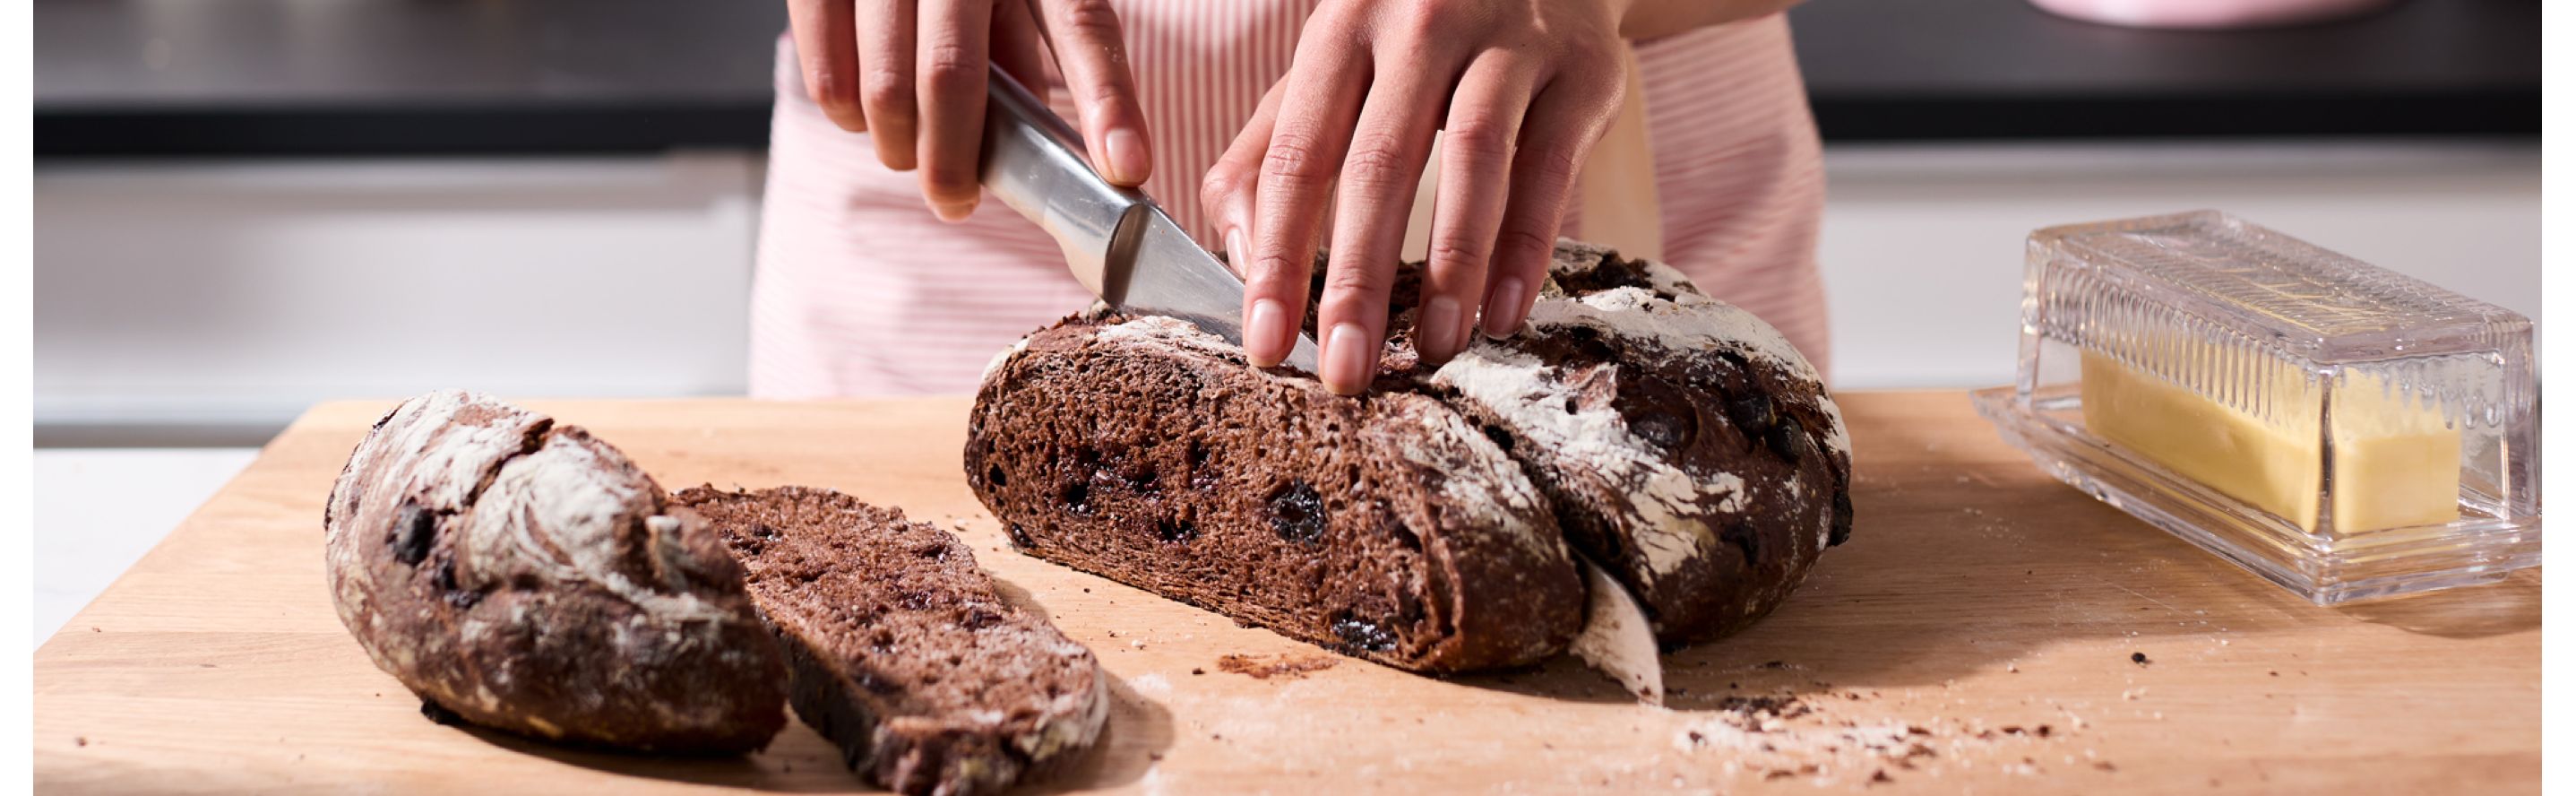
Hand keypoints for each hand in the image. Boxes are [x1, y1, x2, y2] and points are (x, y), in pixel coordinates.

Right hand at [787, 0, 1154, 219]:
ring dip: (897, 146)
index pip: (1081, 25)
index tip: (1126, 168)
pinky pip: (827, 77)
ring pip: (882, 88)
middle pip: (953, 75)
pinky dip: (846, 116)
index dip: (1107, 102)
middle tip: (955, 200)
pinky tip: (862, 116)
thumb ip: (1024, 46)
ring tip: (908, 154)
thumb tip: (1026, 140)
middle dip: (953, 161)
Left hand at [1200, 0, 1633, 394]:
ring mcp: (1508, 40)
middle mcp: (1421, 23)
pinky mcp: (1583, 69)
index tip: (1266, 343)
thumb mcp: (1335, 63)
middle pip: (1379, 165)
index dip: (1276, 255)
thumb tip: (1239, 250)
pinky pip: (1550, 167)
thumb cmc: (1418, 29)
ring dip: (1451, 269)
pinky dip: (1527, 247)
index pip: (1298, 154)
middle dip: (1356, 281)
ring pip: (1473, 162)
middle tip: (1343, 371)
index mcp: (1343, 26)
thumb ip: (1270, 148)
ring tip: (1434, 350)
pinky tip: (1503, 312)